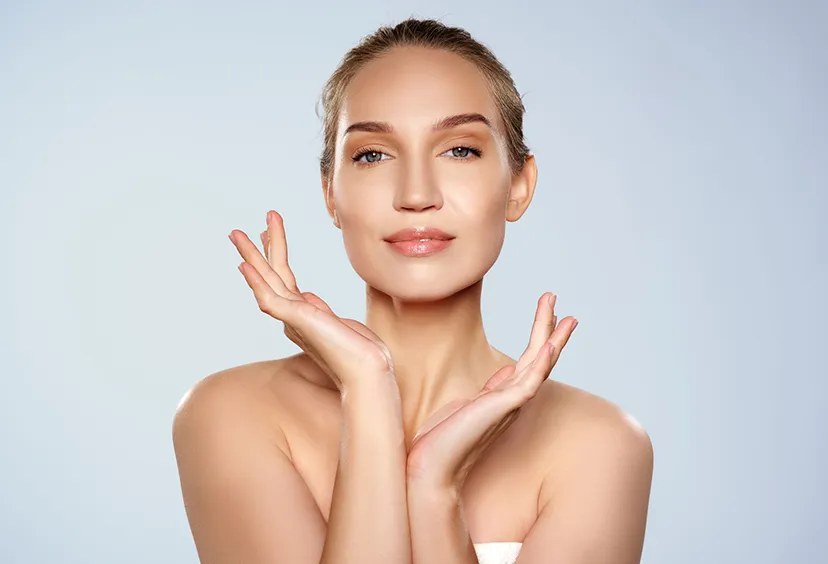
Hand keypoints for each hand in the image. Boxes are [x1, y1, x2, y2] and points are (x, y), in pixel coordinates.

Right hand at [229, 210, 394, 390]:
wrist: (368, 372)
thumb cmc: (361, 352)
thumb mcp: (339, 322)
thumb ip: (319, 309)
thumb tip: (307, 295)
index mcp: (302, 315)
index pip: (283, 279)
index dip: (274, 254)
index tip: (266, 233)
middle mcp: (292, 317)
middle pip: (271, 275)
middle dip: (257, 250)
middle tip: (236, 230)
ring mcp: (292, 319)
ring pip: (266, 281)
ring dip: (251, 256)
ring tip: (235, 233)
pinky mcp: (298, 321)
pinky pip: (270, 299)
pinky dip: (257, 282)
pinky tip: (245, 265)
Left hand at [405, 293, 576, 494]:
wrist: (431, 466)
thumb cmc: (442, 439)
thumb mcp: (467, 402)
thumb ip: (490, 387)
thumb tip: (505, 369)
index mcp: (504, 394)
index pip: (529, 358)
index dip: (539, 333)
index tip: (548, 310)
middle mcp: (512, 398)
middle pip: (539, 355)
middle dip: (548, 326)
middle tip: (555, 297)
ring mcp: (510, 403)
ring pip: (539, 364)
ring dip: (552, 338)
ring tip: (566, 316)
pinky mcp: (503, 409)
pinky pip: (528, 383)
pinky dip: (540, 364)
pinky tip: (548, 346)